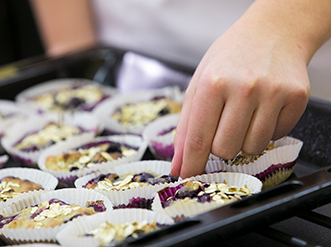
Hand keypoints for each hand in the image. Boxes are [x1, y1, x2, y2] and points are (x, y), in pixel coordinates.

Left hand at [170, 19, 310, 177]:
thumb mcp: (199, 84)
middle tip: (224, 125)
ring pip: (252, 148)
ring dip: (244, 139)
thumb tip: (179, 163)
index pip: (198, 139)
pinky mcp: (296, 97)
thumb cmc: (229, 60)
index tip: (187, 177)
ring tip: (244, 113)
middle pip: (225, 150)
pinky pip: (276, 136)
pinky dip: (266, 130)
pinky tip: (263, 108)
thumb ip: (187, 126)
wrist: (270, 34)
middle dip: (220, 146)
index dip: (191, 164)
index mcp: (212, 83)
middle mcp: (244, 88)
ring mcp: (273, 93)